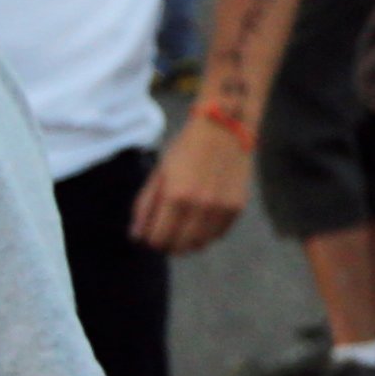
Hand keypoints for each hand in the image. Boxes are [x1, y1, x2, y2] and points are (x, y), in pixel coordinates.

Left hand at [137, 108, 255, 257]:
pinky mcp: (237, 208)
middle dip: (168, 245)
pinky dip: (206, 235)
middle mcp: (200, 207)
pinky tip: (199, 223)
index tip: (150, 235)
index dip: (151, 241)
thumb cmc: (187, 148)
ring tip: (182, 231)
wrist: (225, 129)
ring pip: (200, 244)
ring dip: (187, 243)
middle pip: (180, 246)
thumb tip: (136, 236)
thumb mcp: (160, 173)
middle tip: (165, 235)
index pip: (159, 238)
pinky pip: (218, 235)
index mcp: (176, 196)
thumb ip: (146, 205)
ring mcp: (221, 209)